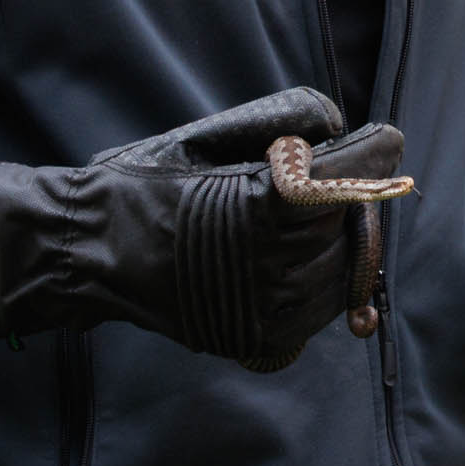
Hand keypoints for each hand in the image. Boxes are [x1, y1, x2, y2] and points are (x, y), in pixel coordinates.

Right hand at [0, 89, 403, 363]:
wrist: (85, 253)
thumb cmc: (149, 181)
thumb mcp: (213, 132)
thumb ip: (292, 119)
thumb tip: (365, 136)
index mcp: (270, 202)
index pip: (360, 175)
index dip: (371, 153)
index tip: (379, 140)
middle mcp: (278, 265)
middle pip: (358, 224)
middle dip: (344, 199)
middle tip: (305, 184)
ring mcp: (274, 313)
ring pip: (342, 272)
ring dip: (324, 246)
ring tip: (270, 230)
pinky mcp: (265, 346)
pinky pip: (315, 316)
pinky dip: (304, 292)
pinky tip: (267, 270)